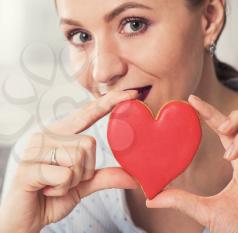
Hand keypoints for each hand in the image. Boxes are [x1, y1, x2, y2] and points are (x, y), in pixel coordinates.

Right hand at [0, 90, 138, 232]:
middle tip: (64, 180)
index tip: (132, 91)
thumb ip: (103, 177)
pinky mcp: (28, 168)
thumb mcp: (81, 186)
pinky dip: (61, 189)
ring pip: (77, 159)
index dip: (107, 102)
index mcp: (56, 134)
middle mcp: (43, 135)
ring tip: (52, 185)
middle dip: (84, 171)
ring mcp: (33, 150)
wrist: (23, 219)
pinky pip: (64, 176)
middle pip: (88, 144)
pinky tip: (45, 190)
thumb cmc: (50, 197)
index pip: (85, 114)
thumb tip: (133, 177)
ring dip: (72, 181)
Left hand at [146, 95, 237, 232]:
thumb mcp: (204, 211)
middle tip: (219, 126)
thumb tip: (149, 199)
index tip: (191, 99)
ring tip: (225, 138)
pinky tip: (232, 156)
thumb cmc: (235, 228)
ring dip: (237, 126)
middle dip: (230, 117)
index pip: (224, 131)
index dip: (209, 113)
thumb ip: (180, 201)